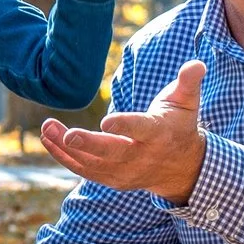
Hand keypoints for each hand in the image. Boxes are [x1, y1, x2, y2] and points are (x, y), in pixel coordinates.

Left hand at [40, 58, 206, 202]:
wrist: (182, 168)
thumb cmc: (179, 125)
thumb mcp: (188, 103)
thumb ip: (188, 82)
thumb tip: (196, 64)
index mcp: (158, 134)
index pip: (140, 129)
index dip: (124, 125)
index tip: (105, 122)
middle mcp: (141, 156)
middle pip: (111, 152)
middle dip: (88, 145)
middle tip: (67, 134)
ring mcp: (125, 171)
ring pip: (92, 163)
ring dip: (66, 148)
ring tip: (47, 128)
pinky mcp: (112, 179)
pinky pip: (84, 170)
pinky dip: (64, 158)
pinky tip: (48, 139)